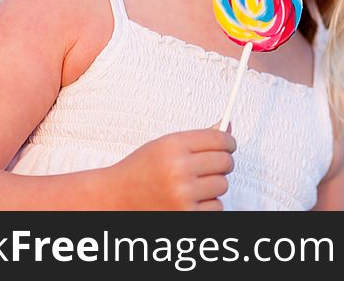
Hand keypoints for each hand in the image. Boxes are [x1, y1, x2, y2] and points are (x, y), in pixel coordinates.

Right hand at [108, 125, 235, 209]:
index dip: (228, 142)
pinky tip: (191, 200)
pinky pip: (217, 207)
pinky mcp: (186, 216)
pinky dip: (208, 205)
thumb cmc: (139, 172)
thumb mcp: (164, 146)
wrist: (114, 199)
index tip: (228, 146)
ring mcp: (183, 194)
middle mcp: (179, 169)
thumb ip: (197, 138)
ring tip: (193, 185)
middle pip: (225, 162)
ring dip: (213, 186)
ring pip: (222, 185)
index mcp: (173, 146)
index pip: (220, 139)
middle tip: (211, 166)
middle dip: (222, 164)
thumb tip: (227, 127)